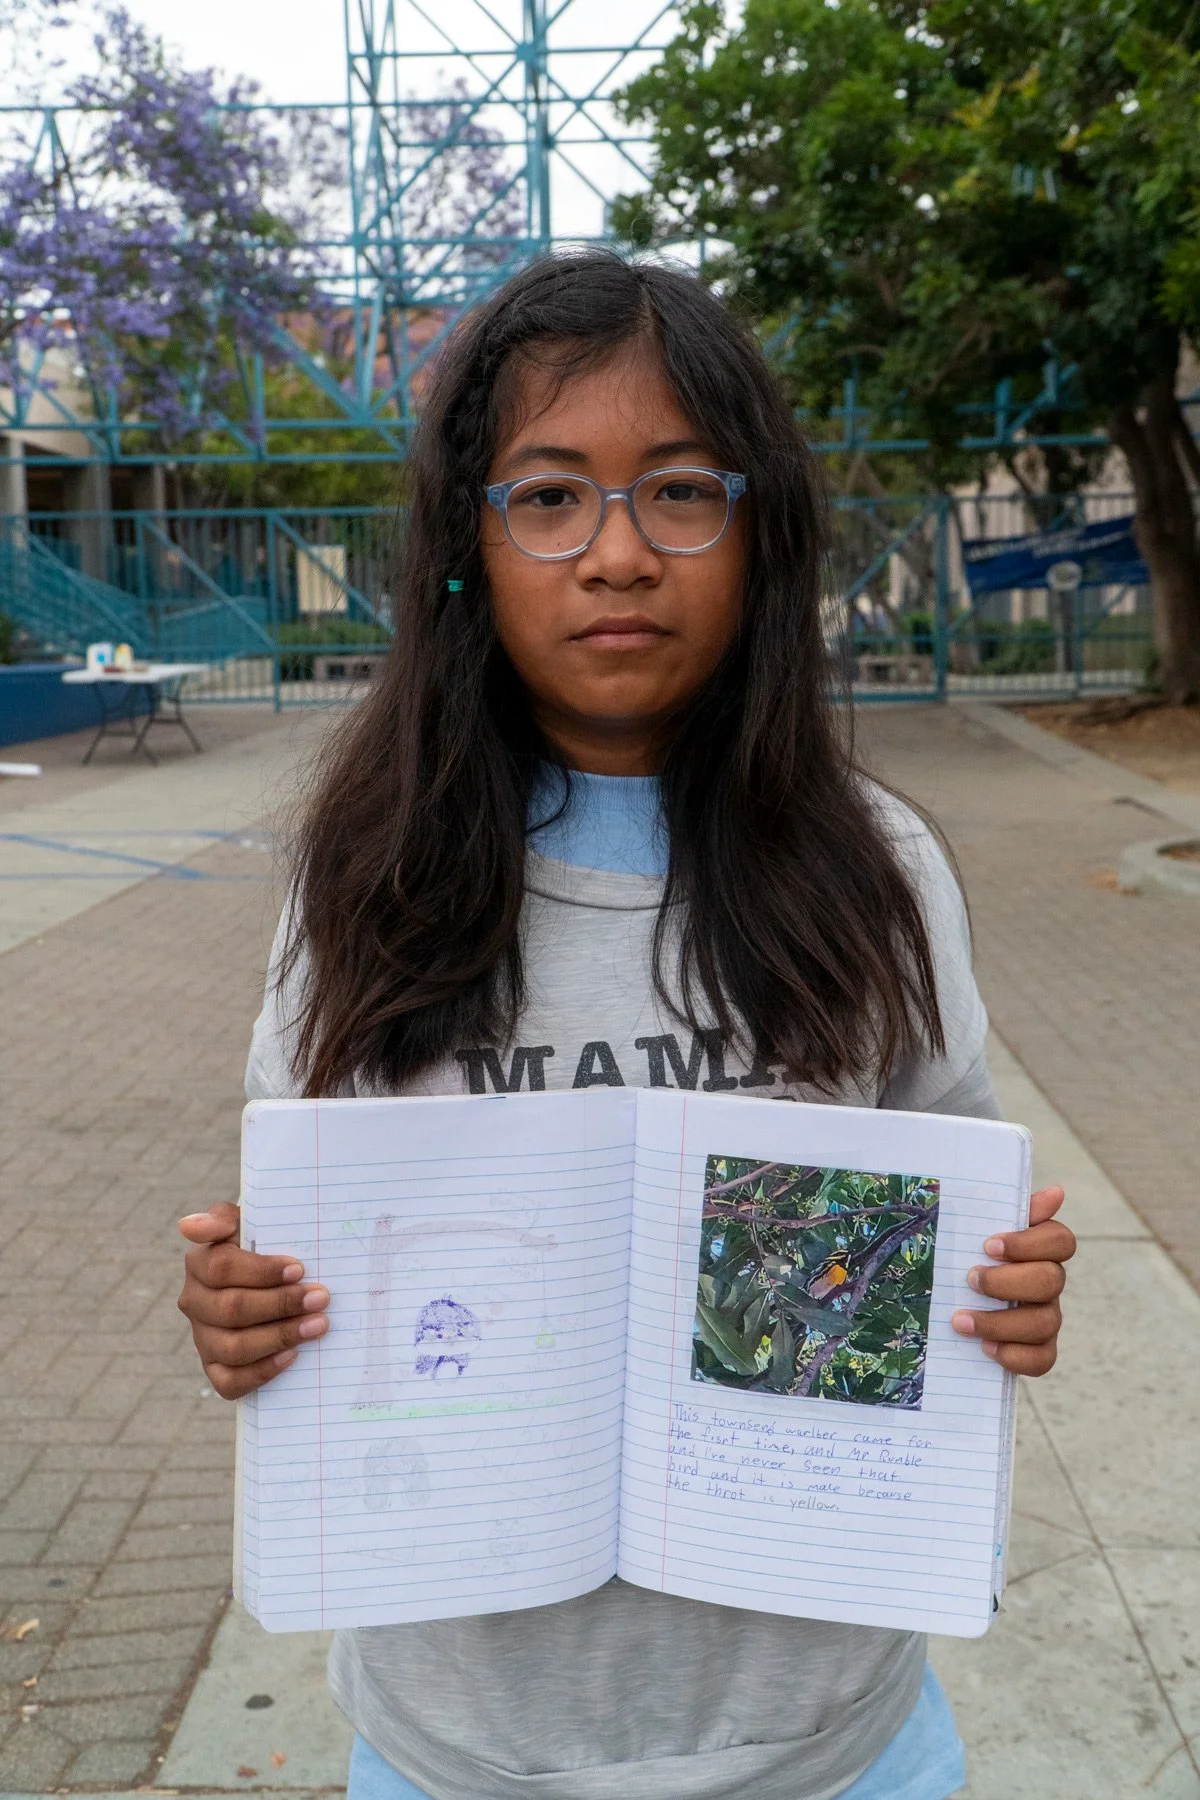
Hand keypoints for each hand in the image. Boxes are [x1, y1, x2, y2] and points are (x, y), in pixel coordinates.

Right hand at [177, 1202, 329, 1398]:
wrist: (275, 1280)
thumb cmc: (264, 1246)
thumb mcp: (248, 1223)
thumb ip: (222, 1218)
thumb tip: (191, 1226)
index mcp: (199, 1263)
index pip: (221, 1268)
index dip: (261, 1271)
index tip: (299, 1268)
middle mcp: (195, 1303)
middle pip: (231, 1309)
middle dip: (280, 1304)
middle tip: (320, 1298)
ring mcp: (203, 1339)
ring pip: (233, 1347)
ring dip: (280, 1337)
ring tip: (317, 1325)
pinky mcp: (215, 1368)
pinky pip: (230, 1382)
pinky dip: (262, 1372)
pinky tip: (292, 1356)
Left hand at [950, 1185, 1073, 1375]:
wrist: (949, 1303)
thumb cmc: (965, 1257)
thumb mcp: (977, 1230)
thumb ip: (1009, 1211)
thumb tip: (1056, 1192)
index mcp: (1039, 1250)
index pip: (1060, 1240)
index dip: (1029, 1243)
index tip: (989, 1246)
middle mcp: (1049, 1282)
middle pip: (1051, 1281)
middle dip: (1007, 1282)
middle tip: (970, 1279)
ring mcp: (1046, 1317)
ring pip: (1044, 1322)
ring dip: (999, 1322)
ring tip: (959, 1320)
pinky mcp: (1039, 1350)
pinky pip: (1044, 1359)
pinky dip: (1015, 1356)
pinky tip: (984, 1347)